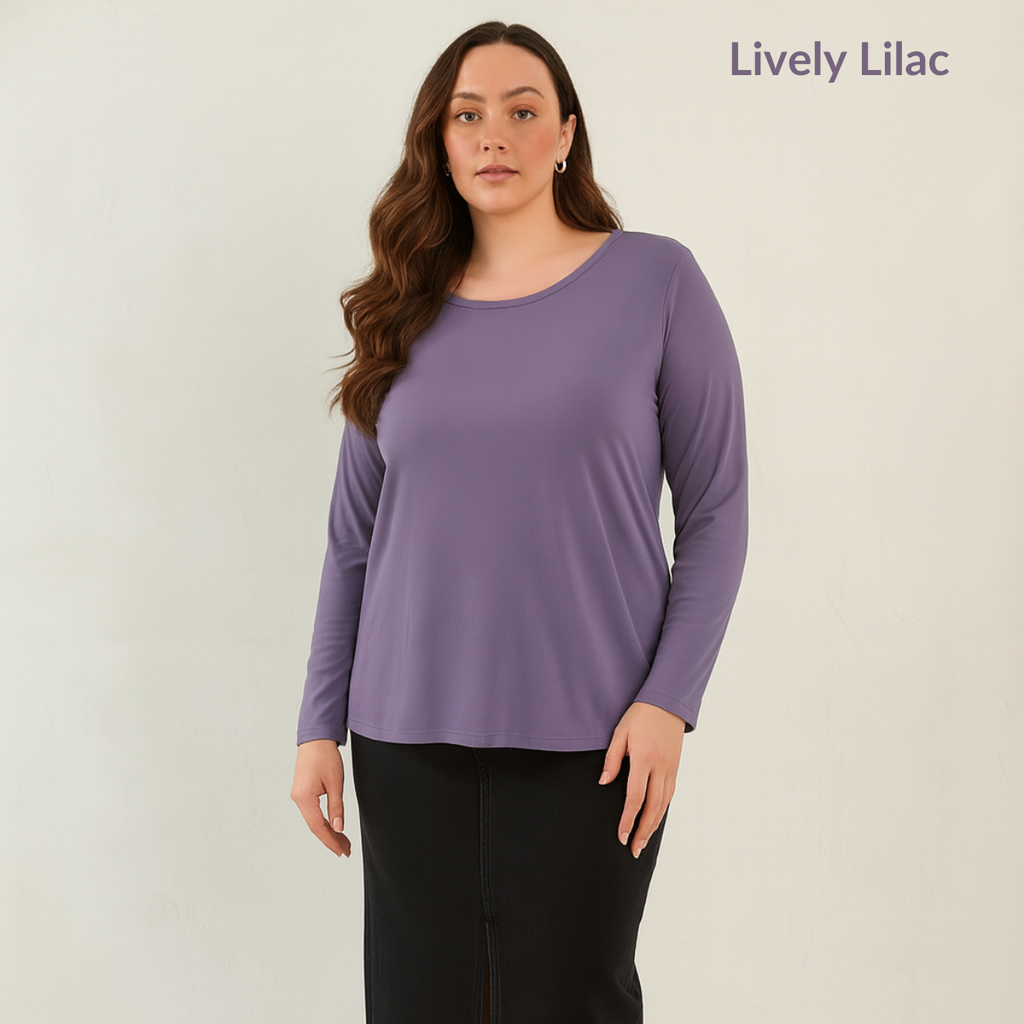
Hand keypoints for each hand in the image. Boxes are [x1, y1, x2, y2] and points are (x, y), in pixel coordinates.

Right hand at [290, 739, 350, 857]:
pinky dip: (323, 821)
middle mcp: (298, 799)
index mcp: (304, 798)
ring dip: (328, 831)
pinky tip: (332, 827)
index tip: (341, 851)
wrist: (316, 738)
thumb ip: (336, 807)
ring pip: (313, 820)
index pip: (318, 827)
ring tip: (343, 841)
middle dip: (331, 839)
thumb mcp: (335, 783)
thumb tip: (339, 828)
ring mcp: (298, 795)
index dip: (330, 841)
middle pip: (315, 826)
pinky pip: (312, 812)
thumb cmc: (325, 755)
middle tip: (345, 850)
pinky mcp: (302, 792)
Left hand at [599, 701, 684, 857]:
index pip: (635, 797)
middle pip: (652, 807)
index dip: (628, 819)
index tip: (622, 835)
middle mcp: (660, 767)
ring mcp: (671, 768)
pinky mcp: (676, 767)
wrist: (667, 702)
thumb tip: (604, 782)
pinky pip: (670, 794)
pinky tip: (655, 819)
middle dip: (643, 830)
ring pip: (664, 804)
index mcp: (644, 759)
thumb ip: (612, 759)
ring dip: (653, 825)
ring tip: (643, 841)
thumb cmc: (640, 715)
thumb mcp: (620, 732)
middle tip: (634, 849)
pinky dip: (662, 810)